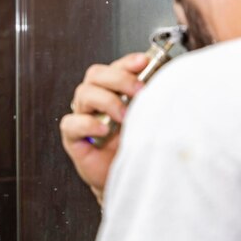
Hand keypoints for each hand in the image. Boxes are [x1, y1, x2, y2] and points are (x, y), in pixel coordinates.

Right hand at [59, 53, 147, 203]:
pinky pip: (72, 123)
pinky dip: (88, 123)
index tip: (144, 62)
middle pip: (96, 74)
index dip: (127, 62)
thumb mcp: (150, 119)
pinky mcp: (73, 136)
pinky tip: (104, 131)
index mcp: (113, 91)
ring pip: (84, 93)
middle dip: (119, 79)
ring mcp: (82, 116)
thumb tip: (168, 82)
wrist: (130, 178)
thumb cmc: (139, 147)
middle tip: (139, 91)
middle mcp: (95, 100)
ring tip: (125, 117)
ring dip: (107, 101)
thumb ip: (153, 100)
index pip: (114, 67)